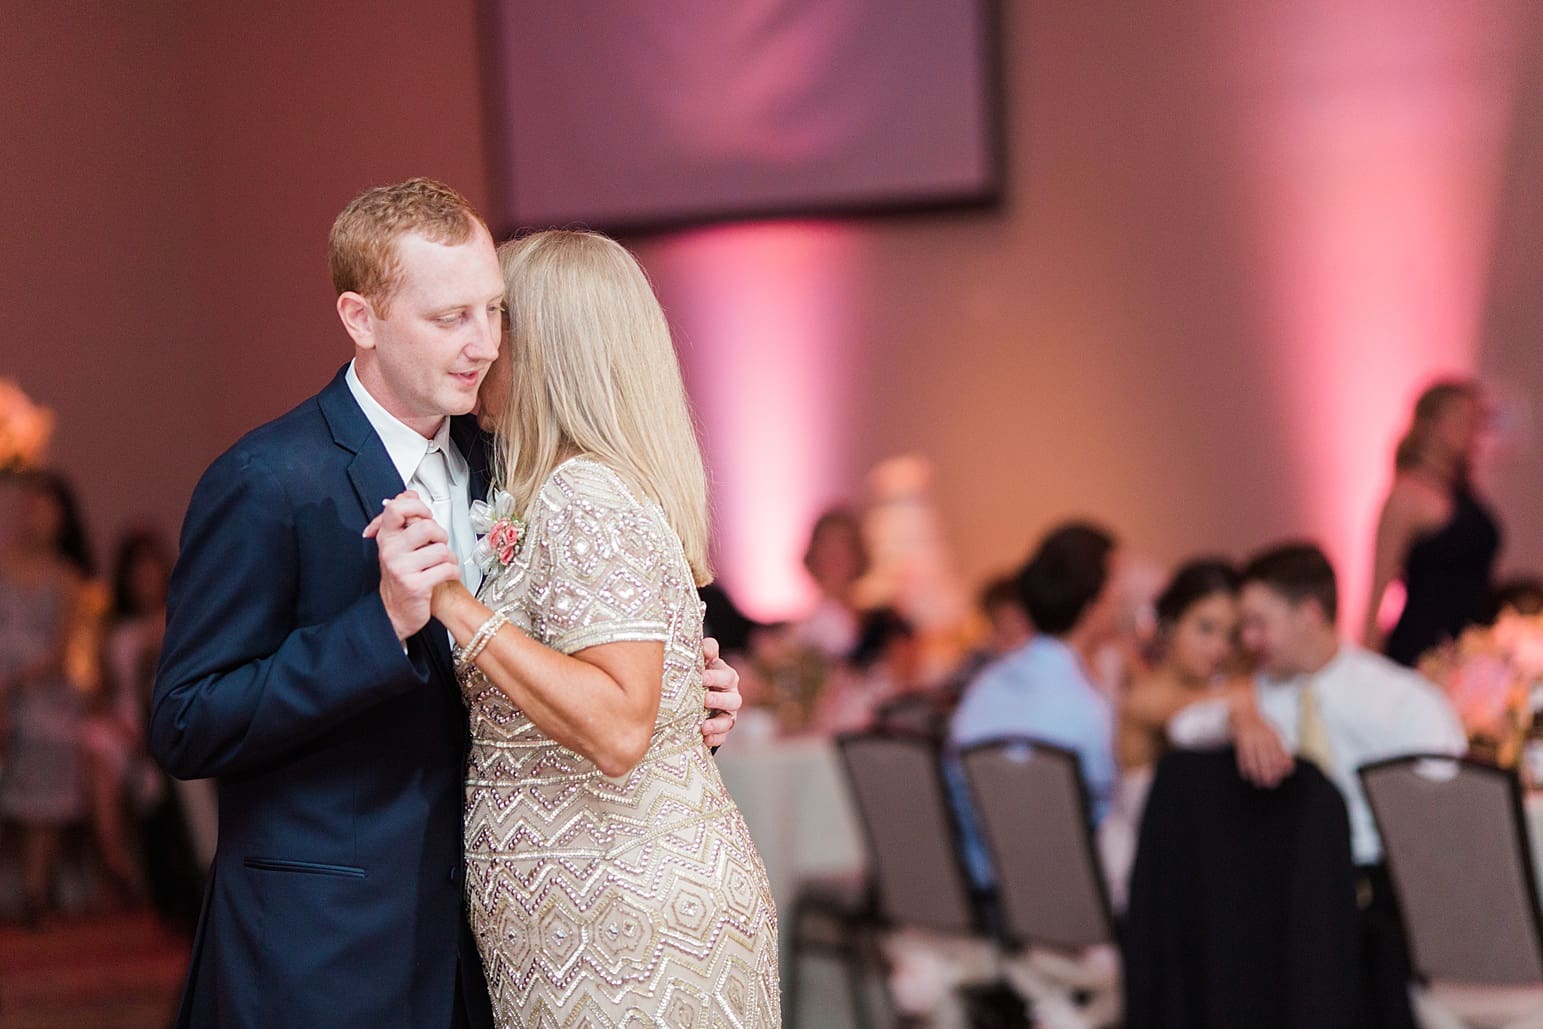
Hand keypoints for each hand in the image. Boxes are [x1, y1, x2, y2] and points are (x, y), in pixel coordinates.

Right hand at [364, 491, 460, 640]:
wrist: (395, 613)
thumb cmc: (401, 576)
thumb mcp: (397, 545)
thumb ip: (403, 519)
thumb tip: (408, 493)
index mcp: (386, 537)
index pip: (396, 507)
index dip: (417, 506)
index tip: (425, 515)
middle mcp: (391, 551)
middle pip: (426, 526)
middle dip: (441, 535)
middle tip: (438, 544)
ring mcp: (402, 569)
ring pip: (441, 549)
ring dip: (450, 557)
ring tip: (442, 563)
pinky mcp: (415, 585)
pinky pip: (447, 569)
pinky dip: (454, 572)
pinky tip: (446, 575)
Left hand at [699, 636, 741, 748]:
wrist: (693, 694)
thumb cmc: (698, 672)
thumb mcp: (702, 659)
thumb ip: (706, 650)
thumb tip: (706, 647)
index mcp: (726, 677)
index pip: (726, 676)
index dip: (715, 676)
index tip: (701, 677)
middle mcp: (731, 695)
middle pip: (733, 699)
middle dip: (719, 700)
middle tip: (704, 699)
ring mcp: (728, 714)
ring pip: (730, 720)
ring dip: (718, 723)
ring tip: (704, 726)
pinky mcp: (722, 729)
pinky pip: (723, 736)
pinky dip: (715, 738)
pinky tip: (705, 739)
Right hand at [1232, 705, 1292, 787]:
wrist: (1243, 710)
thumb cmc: (1260, 724)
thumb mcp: (1274, 734)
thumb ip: (1282, 751)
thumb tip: (1290, 768)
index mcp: (1272, 735)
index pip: (1277, 754)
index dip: (1278, 767)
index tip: (1279, 777)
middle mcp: (1261, 737)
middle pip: (1265, 758)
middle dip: (1268, 772)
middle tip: (1270, 784)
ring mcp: (1250, 738)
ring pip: (1253, 758)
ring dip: (1256, 772)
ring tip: (1258, 782)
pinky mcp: (1239, 740)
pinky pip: (1242, 755)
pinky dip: (1244, 766)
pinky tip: (1246, 775)